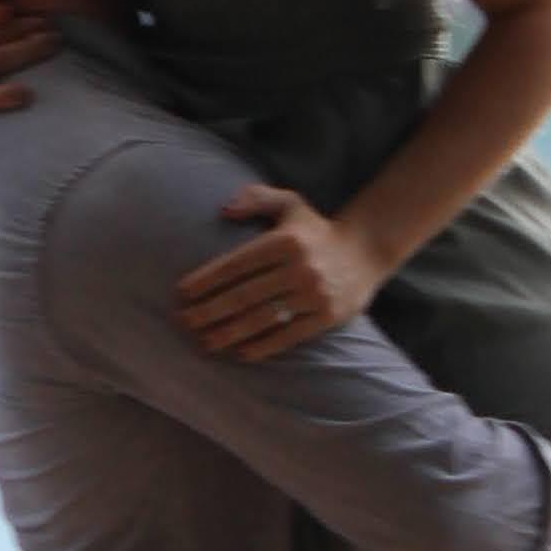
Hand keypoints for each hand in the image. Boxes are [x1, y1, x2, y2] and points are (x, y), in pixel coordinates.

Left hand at [178, 186, 383, 360]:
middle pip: (245, 295)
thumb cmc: (316, 230)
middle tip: (185, 321)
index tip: (183, 293)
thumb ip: (256, 198)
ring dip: (230, 332)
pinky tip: (239, 352)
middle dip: (210, 311)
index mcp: (285, 240)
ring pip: (263, 318)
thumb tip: (223, 210)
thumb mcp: (290, 204)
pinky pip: (289, 335)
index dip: (207, 280)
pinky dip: (262, 346)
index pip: (237, 264)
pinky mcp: (327, 316)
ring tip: (206, 342)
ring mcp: (315, 294)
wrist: (367, 252)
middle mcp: (300, 267)